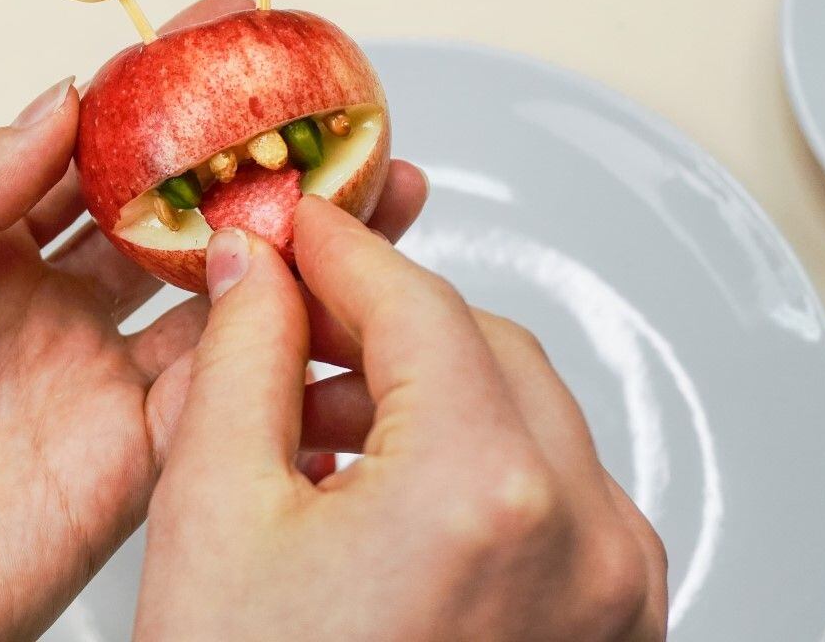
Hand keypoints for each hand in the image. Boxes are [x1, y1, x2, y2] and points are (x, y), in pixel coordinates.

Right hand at [134, 198, 667, 641]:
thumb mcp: (212, 512)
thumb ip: (242, 356)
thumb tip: (262, 267)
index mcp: (482, 491)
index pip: (414, 301)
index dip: (337, 248)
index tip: (293, 223)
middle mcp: (582, 537)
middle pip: (482, 348)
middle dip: (376, 324)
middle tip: (285, 322)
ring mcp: (612, 591)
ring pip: (522, 418)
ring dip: (420, 394)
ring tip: (308, 427)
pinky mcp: (612, 629)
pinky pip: (548, 496)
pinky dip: (466, 465)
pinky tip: (374, 492)